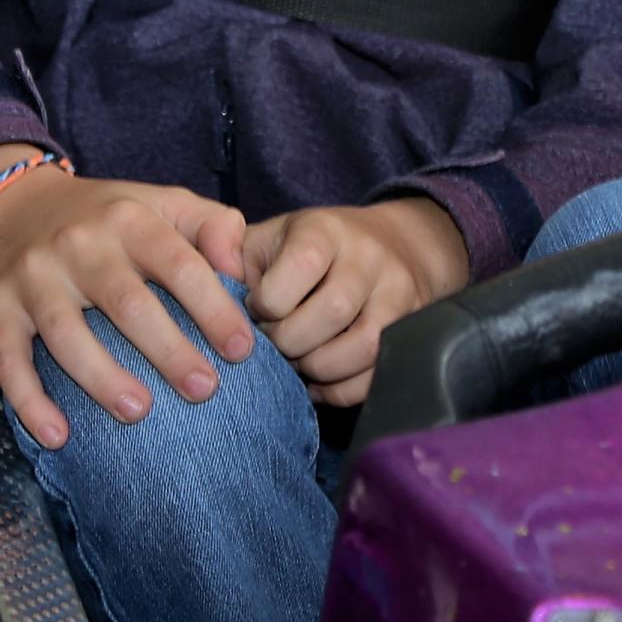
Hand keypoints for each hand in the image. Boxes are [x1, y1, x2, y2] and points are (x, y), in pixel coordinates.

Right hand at [0, 152, 254, 447]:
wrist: (13, 204)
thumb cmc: (106, 216)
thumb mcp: (163, 203)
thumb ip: (213, 226)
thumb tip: (242, 270)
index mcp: (129, 219)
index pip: (178, 264)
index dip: (213, 307)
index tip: (241, 350)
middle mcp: (79, 245)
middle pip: (127, 303)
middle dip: (168, 350)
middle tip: (203, 390)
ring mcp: (34, 277)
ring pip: (66, 334)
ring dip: (102, 378)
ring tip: (139, 412)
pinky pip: (9, 359)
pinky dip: (29, 401)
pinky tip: (57, 435)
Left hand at [239, 197, 468, 406]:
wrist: (392, 244)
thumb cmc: (311, 248)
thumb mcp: (270, 237)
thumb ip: (231, 258)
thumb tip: (210, 286)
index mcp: (323, 231)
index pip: (298, 269)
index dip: (266, 303)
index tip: (257, 309)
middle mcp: (367, 258)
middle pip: (332, 312)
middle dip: (291, 342)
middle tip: (274, 344)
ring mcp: (396, 294)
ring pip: (362, 347)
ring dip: (318, 369)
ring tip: (297, 362)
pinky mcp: (410, 330)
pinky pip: (376, 376)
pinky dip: (340, 390)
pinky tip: (318, 380)